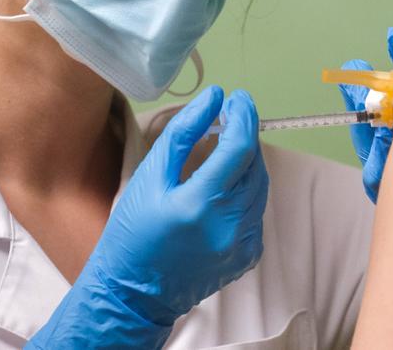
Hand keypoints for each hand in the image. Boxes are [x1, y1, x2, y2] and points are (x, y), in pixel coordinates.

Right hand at [28, 87, 268, 348]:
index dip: (243, 117)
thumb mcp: (149, 176)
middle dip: (245, 137)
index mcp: (201, 204)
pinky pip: (256, 211)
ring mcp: (242, 245)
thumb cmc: (132, 232)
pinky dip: (245, 192)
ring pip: (260, 187)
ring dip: (247, 163)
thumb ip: (184, 133)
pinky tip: (223, 188)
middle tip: (229, 118)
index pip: (240, 148)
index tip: (237, 98)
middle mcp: (229, 226)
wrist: (133, 294)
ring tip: (225, 149)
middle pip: (255, 165)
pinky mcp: (247, 257)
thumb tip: (214, 98)